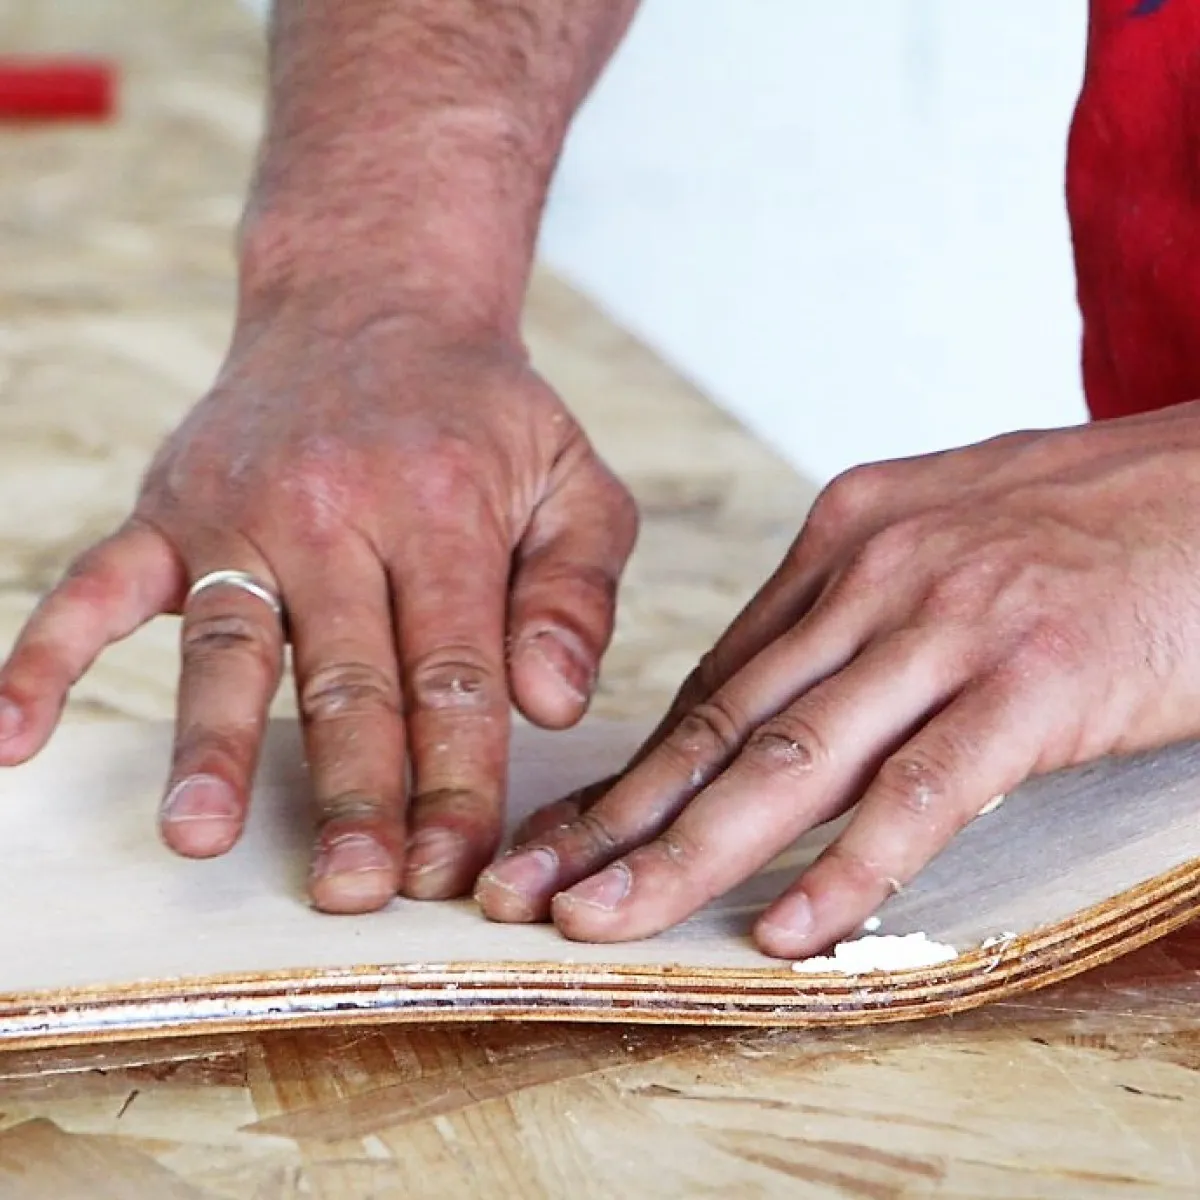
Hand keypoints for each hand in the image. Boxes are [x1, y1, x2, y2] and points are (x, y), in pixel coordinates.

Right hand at [0, 296, 636, 912]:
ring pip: (227, 645)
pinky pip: (96, 585)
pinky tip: (10, 737)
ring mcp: (241, 510)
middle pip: (347, 678)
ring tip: (200, 837)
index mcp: (444, 511)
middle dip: (354, 794)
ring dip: (211, 745)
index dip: (455, 778)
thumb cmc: (486, 415)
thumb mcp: (574, 482)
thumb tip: (551, 705)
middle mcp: (335, 512)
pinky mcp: (169, 505)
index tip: (453, 870)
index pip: (453, 672)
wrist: (373, 302)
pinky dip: (45, 654)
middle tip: (352, 893)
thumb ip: (576, 592)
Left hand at [477, 403, 1199, 955]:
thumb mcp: (946, 536)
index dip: (635, 769)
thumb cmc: (1092, 522)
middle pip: (722, 721)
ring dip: (689, 853)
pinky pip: (922, 789)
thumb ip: (859, 611)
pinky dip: (850, 867)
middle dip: (614, 817)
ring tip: (609, 920)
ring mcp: (950, 622)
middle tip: (529, 888)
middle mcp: (874, 571)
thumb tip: (786, 694)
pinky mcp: (1034, 678)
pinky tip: (789, 929)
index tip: (572, 833)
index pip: (717, 677)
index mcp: (844, 535)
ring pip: (792, 759)